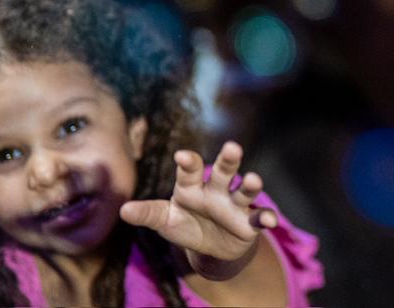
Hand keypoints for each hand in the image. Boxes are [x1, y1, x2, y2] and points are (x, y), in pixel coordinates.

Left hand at [120, 141, 276, 278]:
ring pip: (244, 190)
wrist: (211, 246)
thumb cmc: (186, 224)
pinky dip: (266, 217)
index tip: (181, 156)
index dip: (187, 162)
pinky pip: (259, 217)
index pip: (190, 170)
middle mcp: (217, 190)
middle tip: (232, 147)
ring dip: (250, 184)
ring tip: (252, 179)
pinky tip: (270, 220)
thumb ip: (148, 213)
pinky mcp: (250, 222)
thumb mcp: (165, 221)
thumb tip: (123, 210)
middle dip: (228, 160)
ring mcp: (235, 204)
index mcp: (192, 186)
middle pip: (223, 171)